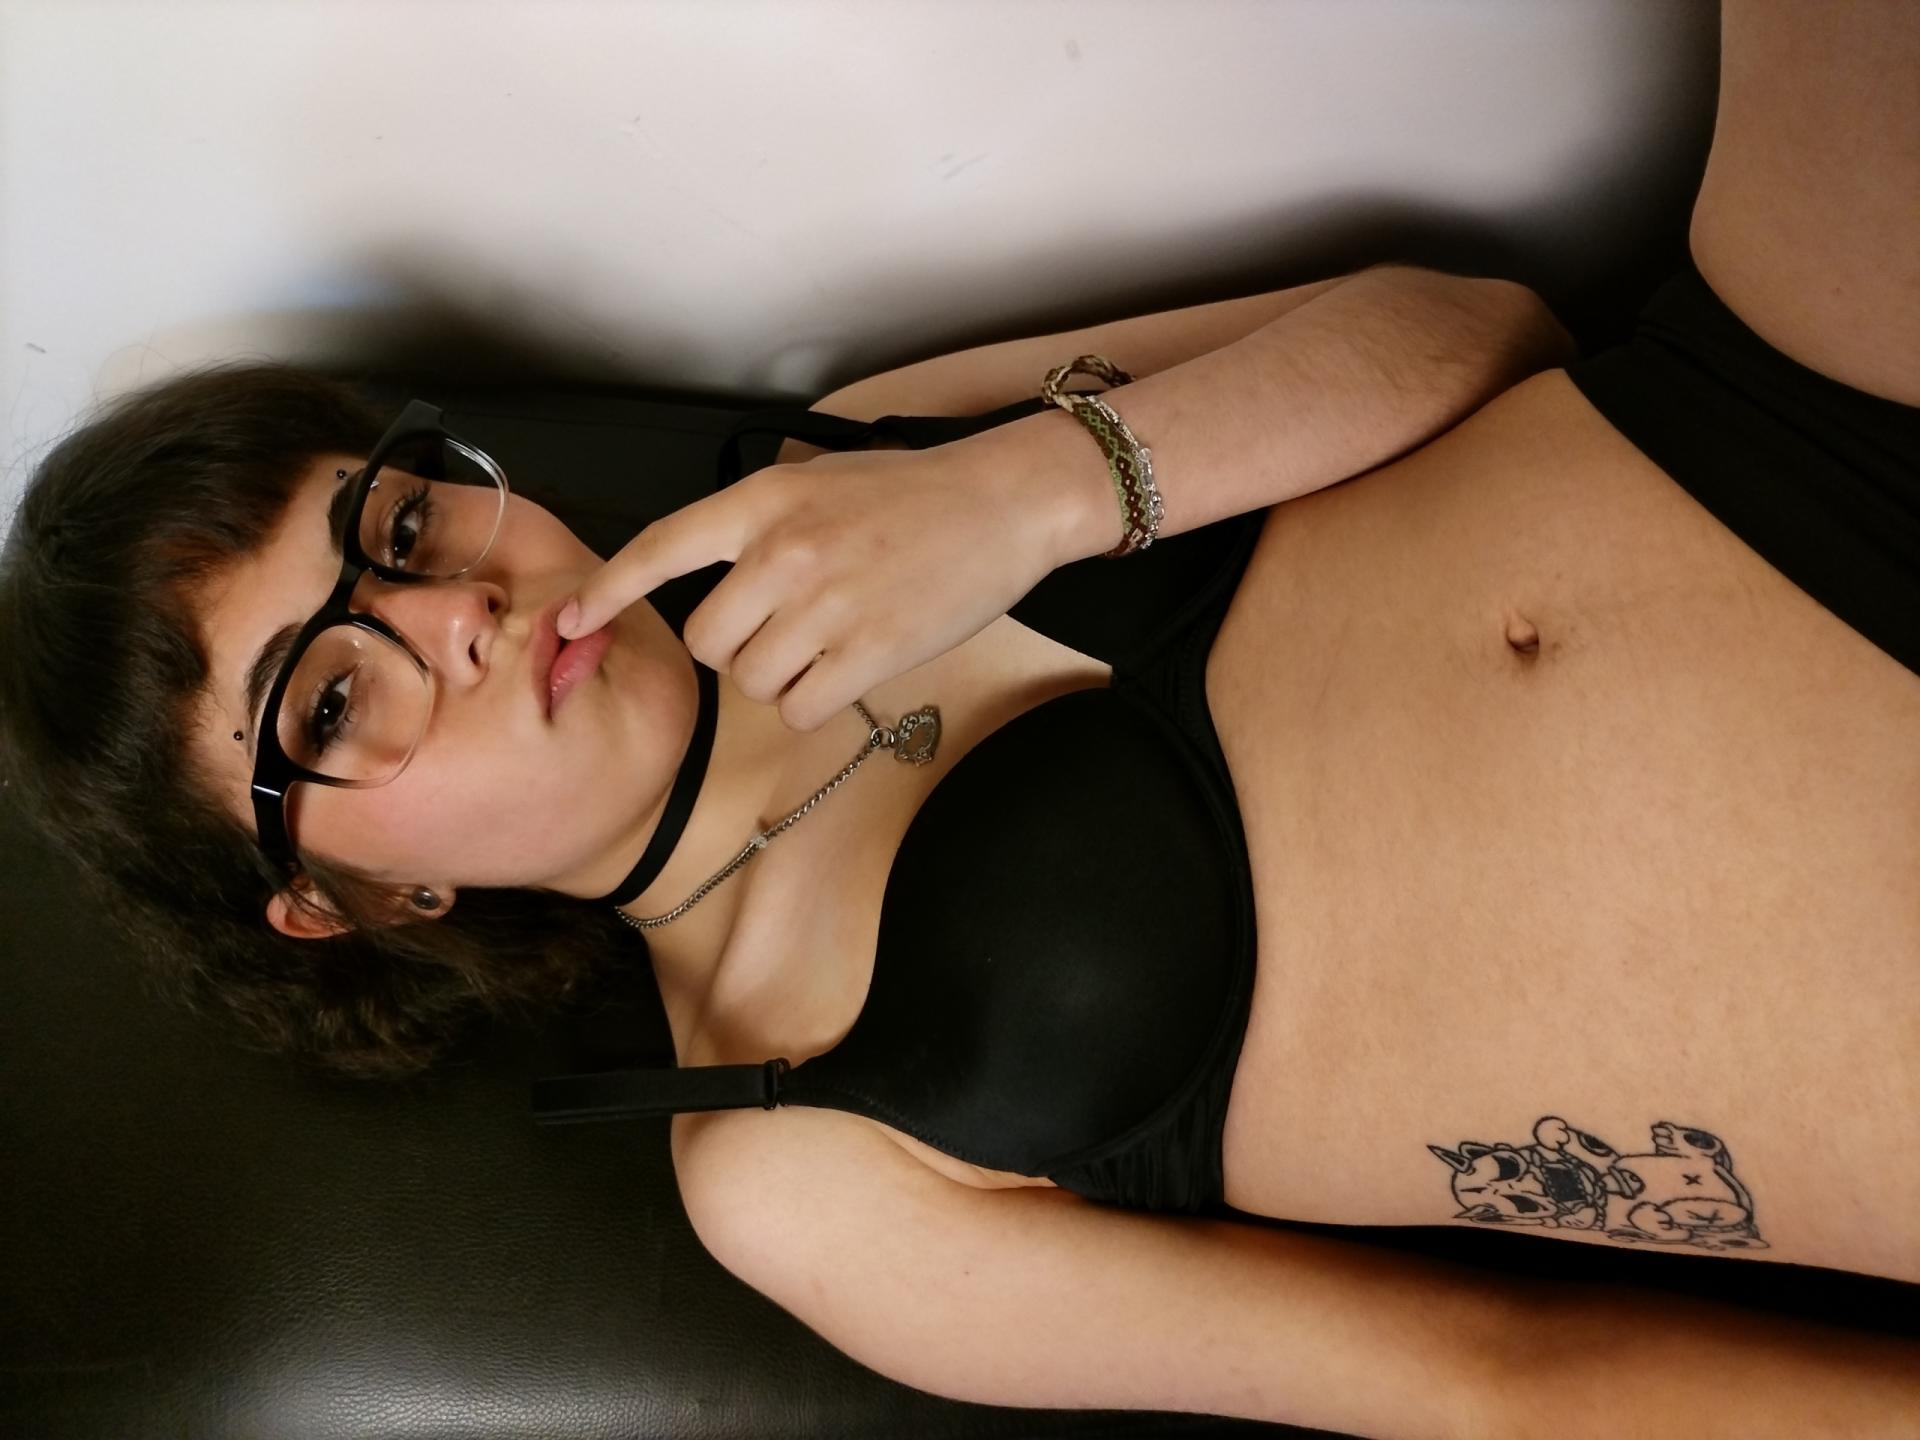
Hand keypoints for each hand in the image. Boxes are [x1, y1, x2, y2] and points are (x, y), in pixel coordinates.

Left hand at [556, 441, 1066, 732]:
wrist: (1004, 503)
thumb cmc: (916, 494)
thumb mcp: (820, 482)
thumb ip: (760, 523)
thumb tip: (716, 576)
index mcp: (764, 502)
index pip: (662, 549)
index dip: (609, 590)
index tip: (571, 621)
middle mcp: (783, 551)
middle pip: (707, 640)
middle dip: (736, 650)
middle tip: (784, 632)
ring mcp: (824, 604)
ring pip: (753, 680)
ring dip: (781, 678)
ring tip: (830, 643)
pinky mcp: (867, 651)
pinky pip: (801, 707)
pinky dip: (816, 701)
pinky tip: (848, 669)